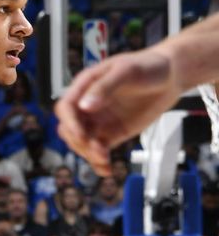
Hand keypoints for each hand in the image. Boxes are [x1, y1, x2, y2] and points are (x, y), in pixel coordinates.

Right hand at [55, 49, 179, 174]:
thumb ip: (104, 87)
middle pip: (68, 129)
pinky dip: (99, 162)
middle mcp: (88, 105)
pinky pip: (98, 150)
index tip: (81, 134)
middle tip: (97, 148)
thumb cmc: (147, 66)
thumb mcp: (125, 71)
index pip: (65, 107)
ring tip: (104, 159)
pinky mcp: (112, 133)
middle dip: (79, 142)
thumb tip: (85, 106)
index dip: (69, 122)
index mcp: (85, 86)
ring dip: (88, 154)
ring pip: (81, 143)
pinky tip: (105, 169)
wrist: (170, 75)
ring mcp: (99, 120)